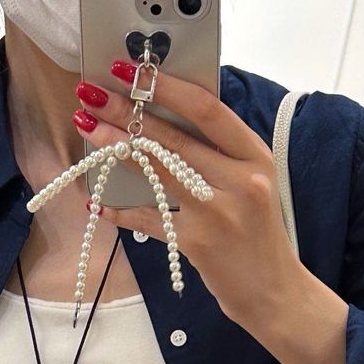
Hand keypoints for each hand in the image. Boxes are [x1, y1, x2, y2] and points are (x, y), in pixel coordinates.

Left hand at [73, 59, 349, 363]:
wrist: (276, 294)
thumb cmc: (259, 238)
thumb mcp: (252, 186)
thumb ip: (220, 157)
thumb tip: (166, 125)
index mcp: (254, 155)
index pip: (206, 108)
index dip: (164, 85)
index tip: (131, 69)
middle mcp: (240, 179)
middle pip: (173, 136)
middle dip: (124, 112)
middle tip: (90, 94)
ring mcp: (218, 211)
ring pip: (157, 171)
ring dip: (116, 149)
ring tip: (87, 132)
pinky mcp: (198, 243)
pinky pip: (150, 220)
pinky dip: (122, 212)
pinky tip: (98, 204)